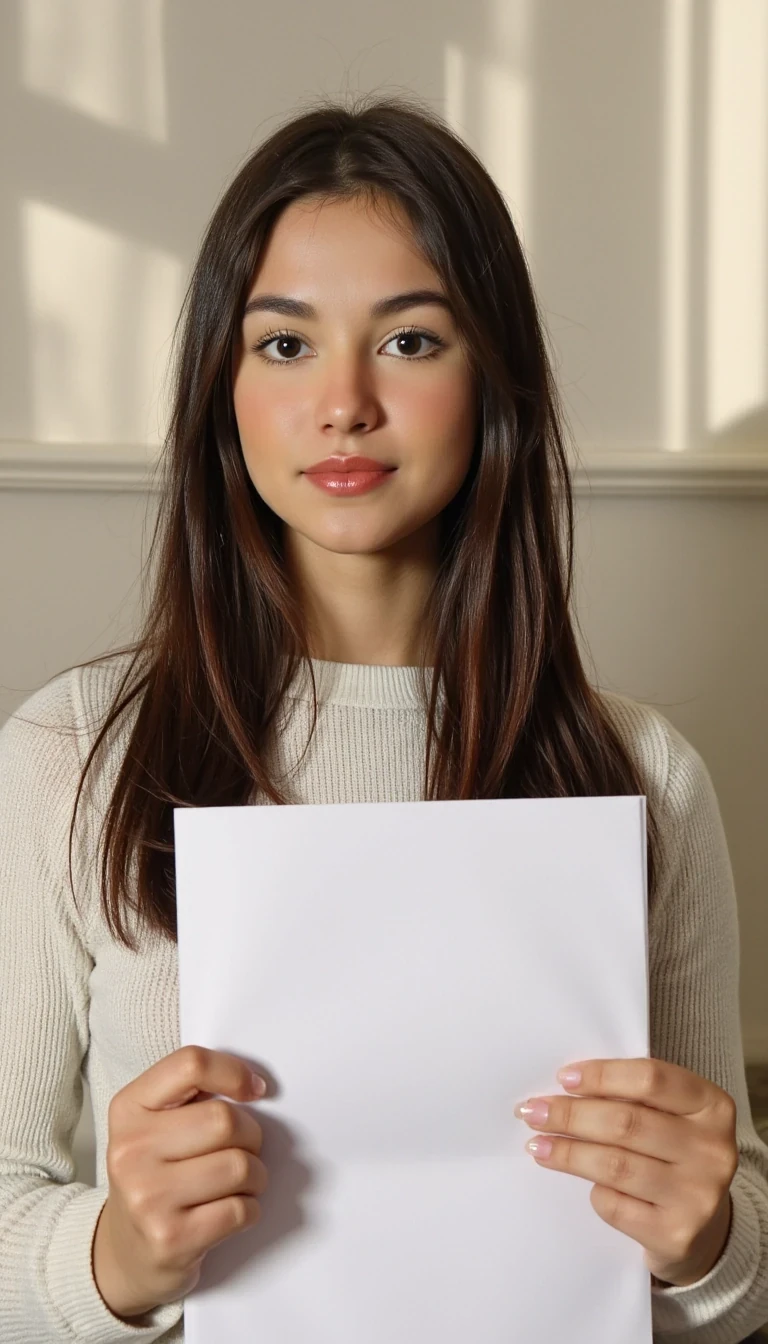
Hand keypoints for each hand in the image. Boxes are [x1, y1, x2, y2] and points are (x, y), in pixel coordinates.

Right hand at [93, 1045, 268, 1320]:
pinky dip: (250, 1209)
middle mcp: (130, 1150)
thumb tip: (256, 1087)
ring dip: (255, 1176)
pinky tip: (232, 1210)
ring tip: (240, 1183)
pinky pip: (240, 1210)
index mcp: (128, 1109)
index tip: (254, 1091)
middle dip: (251, 1135)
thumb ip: (194, 1094)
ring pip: (239, 1166)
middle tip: (244, 1149)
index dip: (234, 1073)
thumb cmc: (155, 1177)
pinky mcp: (170, 1238)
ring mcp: (147, 1197)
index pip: (191, 1065)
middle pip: (225, 1120)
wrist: (123, 1253)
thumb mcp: (155, 1125)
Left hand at [514, 1057, 737, 1287]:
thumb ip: (632, 1097)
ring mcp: (698, 1197)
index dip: (602, 1076)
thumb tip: (564, 1087)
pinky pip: (615, 1206)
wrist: (701, 1230)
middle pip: (626, 1123)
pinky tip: (581, 1185)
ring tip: (537, 1145)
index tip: (563, 1078)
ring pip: (615, 1165)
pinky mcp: (676, 1235)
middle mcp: (713, 1151)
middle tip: (534, 1112)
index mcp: (713, 1107)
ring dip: (567, 1152)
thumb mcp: (669, 1117)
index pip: (651, 1079)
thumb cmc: (671, 1156)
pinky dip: (593, 1192)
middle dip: (571, 1115)